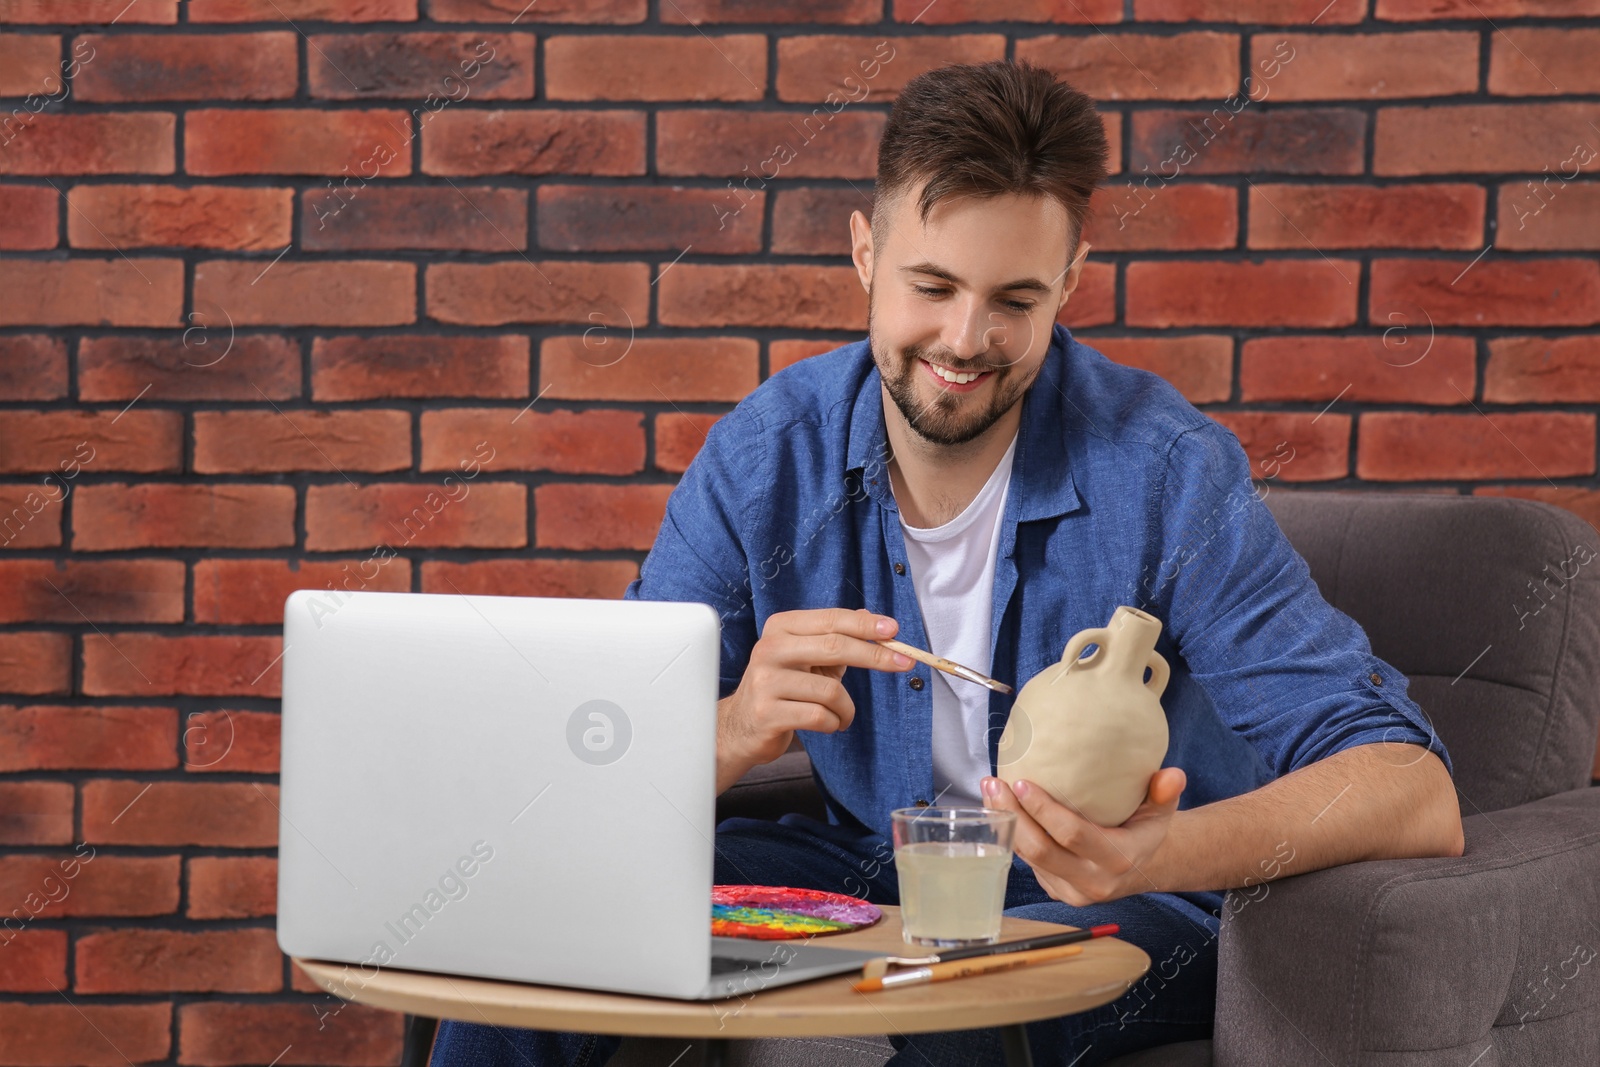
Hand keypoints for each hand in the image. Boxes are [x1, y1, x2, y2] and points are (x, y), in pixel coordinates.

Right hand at [720, 608, 913, 777]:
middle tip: (904, 663)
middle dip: (875, 656)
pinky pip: (820, 717)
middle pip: (834, 646)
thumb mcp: (807, 657)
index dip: (865, 625)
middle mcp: (770, 649)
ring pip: (830, 690)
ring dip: (847, 708)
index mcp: (780, 628)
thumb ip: (835, 638)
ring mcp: (766, 682)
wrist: (741, 726)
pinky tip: (829, 724)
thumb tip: (872, 618)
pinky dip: (834, 723)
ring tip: (843, 715)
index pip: (831, 620)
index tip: (895, 630)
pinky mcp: (768, 713)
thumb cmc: (783, 687)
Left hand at [979, 767, 1186, 906]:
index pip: (1074, 835)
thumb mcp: (1160, 812)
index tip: (1023, 781)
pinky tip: (999, 808)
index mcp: (1118, 860)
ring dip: (1004, 824)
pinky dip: (1010, 835)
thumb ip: (1164, 793)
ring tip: (990, 791)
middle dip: (1013, 815)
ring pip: (1027, 858)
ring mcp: (1070, 891)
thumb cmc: (1144, 830)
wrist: (1141, 869)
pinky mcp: (1055, 891)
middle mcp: (1093, 881)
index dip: (1045, 810)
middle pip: (1041, 850)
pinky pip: (1027, 863)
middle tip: (994, 782)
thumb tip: (1172, 775)